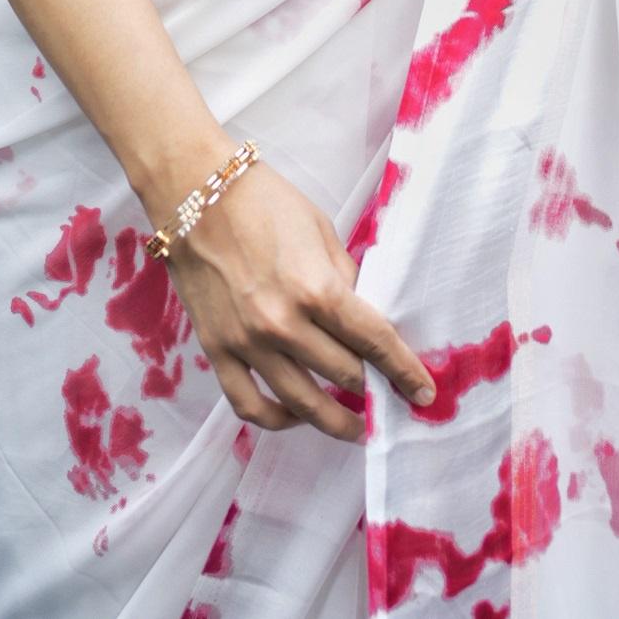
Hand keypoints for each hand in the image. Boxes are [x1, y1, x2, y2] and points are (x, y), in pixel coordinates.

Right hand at [165, 156, 435, 441]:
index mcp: (316, 288)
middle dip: (373, 389)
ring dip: (335, 420)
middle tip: (389, 398)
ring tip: (354, 426)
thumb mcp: (321, 230)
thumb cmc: (265, 201)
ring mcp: (247, 343)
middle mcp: (284, 324)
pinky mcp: (217, 351)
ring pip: (301, 403)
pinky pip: (249, 405)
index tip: (423, 392)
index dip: (403, 370)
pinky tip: (296, 415)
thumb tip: (361, 317)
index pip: (373, 341)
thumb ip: (343, 279)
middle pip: (344, 375)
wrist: (195, 193)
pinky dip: (277, 420)